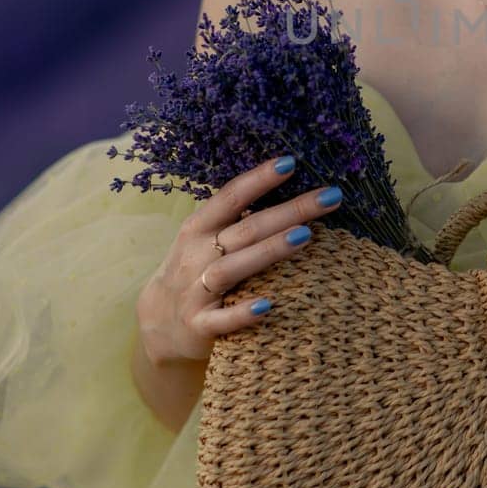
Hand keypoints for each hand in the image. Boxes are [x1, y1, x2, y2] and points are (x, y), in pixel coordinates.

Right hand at [136, 155, 342, 365]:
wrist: (156, 324)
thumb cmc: (195, 270)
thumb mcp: (204, 239)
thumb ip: (237, 220)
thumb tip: (288, 191)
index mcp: (198, 228)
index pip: (231, 197)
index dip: (259, 179)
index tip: (291, 162)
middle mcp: (196, 255)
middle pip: (247, 229)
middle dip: (290, 211)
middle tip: (330, 196)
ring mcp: (196, 291)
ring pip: (234, 268)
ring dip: (270, 251)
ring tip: (306, 235)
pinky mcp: (199, 325)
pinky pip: (222, 320)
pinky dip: (243, 313)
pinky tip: (268, 306)